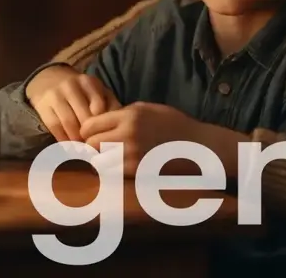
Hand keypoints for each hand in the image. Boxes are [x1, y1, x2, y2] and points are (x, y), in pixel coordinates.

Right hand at [26, 65, 120, 142]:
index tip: (107, 137)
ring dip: (77, 140)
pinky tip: (70, 148)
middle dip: (91, 135)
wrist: (49, 79)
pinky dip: (63, 140)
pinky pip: (55, 127)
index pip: (99, 107)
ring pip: (69, 123)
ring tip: (84, 151)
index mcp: (89, 82)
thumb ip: (110, 104)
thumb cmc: (81, 90)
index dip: (103, 125)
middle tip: (97, 150)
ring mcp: (56, 95)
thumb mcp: (96, 91)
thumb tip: (120, 125)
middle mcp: (72, 86)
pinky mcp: (43, 105)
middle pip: (84, 117)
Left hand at [79, 102, 247, 176]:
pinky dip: (112, 173)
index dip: (88, 131)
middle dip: (92, 147)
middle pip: (91, 145)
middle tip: (98, 149)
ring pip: (98, 163)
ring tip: (109, 160)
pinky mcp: (137, 173)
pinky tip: (120, 168)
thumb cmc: (173, 124)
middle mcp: (127, 134)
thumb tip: (100, 121)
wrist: (198, 146)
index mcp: (129, 115)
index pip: (90, 125)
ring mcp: (132, 156)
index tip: (91, 135)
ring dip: (101, 162)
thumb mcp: (149, 109)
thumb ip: (123, 113)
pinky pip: (112, 175)